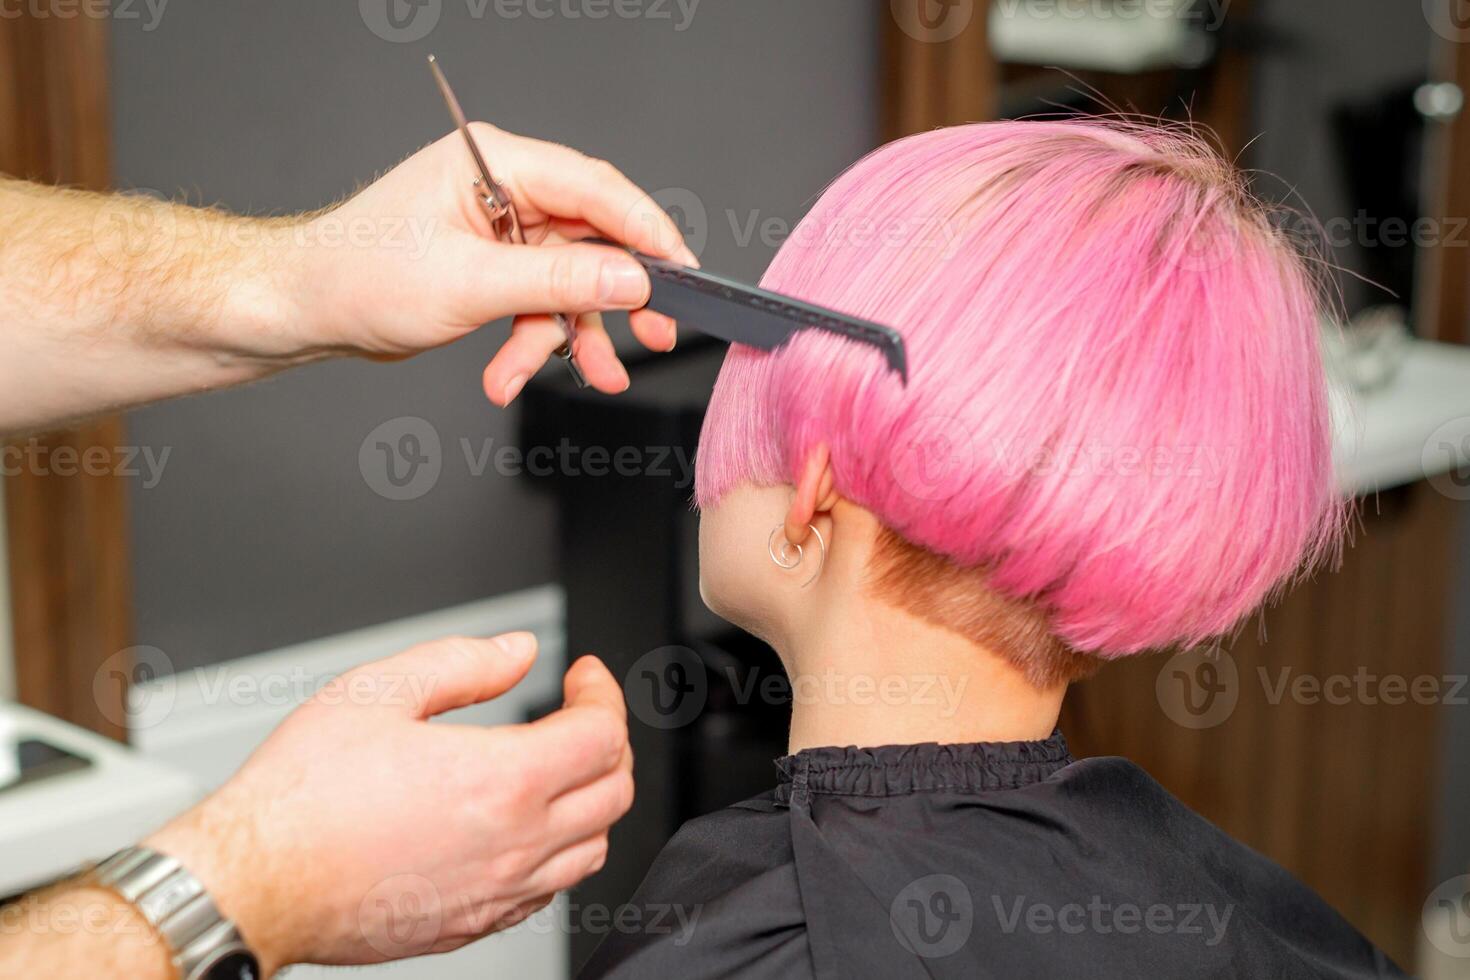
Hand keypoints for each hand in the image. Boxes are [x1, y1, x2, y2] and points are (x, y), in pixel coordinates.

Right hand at [145, 633, 633, 975]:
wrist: (252, 884)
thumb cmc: (300, 797)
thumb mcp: (377, 692)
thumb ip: (463, 662)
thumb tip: (516, 650)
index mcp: (499, 782)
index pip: (602, 735)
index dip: (602, 694)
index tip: (584, 677)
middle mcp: (512, 845)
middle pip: (615, 792)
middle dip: (609, 741)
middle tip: (579, 714)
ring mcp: (496, 894)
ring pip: (593, 849)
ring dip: (593, 801)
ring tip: (561, 767)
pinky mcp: (473, 925)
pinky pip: (549, 891)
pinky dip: (558, 852)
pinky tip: (523, 826)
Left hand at [286, 124, 697, 404]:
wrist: (301, 311)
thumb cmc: (357, 276)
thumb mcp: (471, 284)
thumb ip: (559, 283)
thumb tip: (630, 279)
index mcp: (495, 161)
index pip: (596, 187)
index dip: (645, 232)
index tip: (680, 272)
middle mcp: (503, 188)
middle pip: (591, 240)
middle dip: (614, 298)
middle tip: (653, 334)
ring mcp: (498, 231)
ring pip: (567, 284)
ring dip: (570, 336)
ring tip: (589, 374)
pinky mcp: (491, 269)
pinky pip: (537, 305)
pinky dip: (532, 344)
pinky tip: (509, 377)